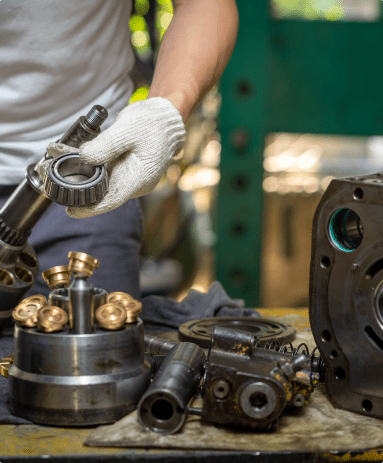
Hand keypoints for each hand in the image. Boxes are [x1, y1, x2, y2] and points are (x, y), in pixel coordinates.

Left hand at [67, 97, 184, 217]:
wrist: (167, 119)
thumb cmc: (153, 124)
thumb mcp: (127, 130)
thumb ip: (105, 146)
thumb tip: (83, 158)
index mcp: (139, 178)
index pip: (112, 200)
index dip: (90, 208)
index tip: (71, 210)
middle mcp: (135, 183)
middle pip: (104, 192)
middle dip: (79, 185)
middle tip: (54, 174)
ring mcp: (131, 178)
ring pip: (102, 182)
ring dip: (81, 172)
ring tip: (58, 156)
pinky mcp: (126, 171)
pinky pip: (106, 173)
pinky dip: (89, 166)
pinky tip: (72, 154)